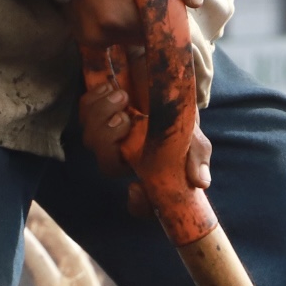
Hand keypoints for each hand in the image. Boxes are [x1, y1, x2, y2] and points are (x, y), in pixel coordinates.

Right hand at [69, 0, 202, 48]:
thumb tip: (197, 1)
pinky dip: (115, 24)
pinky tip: (111, 2)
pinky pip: (110, 36)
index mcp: (120, 20)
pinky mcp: (81, 36)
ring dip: (131, 22)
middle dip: (146, 18)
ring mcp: (89, 38)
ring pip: (126, 38)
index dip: (163, 14)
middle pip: (142, 37)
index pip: (157, 30)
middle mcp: (102, 36)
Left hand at [71, 0, 209, 210]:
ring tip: (114, 96)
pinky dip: (93, 112)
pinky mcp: (98, 76)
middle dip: (148, 165)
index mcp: (173, 68)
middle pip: (155, 144)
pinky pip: (93, 111)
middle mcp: (152, 84)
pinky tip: (100, 89)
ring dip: (109, 128)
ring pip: (117, 133)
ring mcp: (126, 84)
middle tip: (130, 142)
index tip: (198, 181)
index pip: (190, 119)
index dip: (196, 153)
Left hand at [77, 75, 212, 212]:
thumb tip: (202, 182)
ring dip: (102, 115)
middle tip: (126, 118)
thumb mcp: (191, 136)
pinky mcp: (95, 112)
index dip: (138, 203)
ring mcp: (106, 135)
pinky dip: (94, 99)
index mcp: (146, 169)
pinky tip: (110, 87)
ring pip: (91, 136)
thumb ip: (196, 157)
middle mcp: (124, 157)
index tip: (137, 187)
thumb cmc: (178, 116)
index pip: (140, 202)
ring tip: (122, 96)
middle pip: (106, 164)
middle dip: (110, 141)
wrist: (166, 82)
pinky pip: (84, 111)